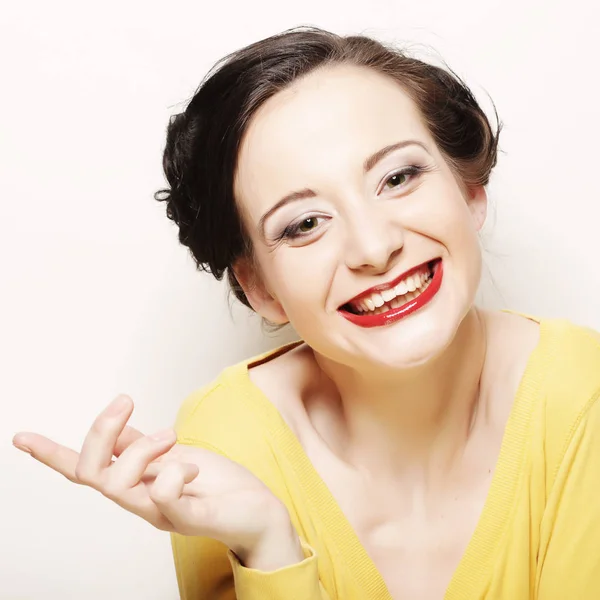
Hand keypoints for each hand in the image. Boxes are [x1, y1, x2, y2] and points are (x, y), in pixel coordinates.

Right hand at [13, 395, 302, 568]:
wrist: (259, 512)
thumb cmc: (217, 485)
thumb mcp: (176, 457)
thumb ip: (144, 450)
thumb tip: (117, 432)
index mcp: (136, 483)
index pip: (85, 471)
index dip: (52, 454)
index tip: (21, 436)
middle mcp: (141, 501)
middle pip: (91, 475)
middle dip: (100, 432)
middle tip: (127, 403)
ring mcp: (163, 513)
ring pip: (119, 486)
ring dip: (141, 448)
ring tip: (169, 437)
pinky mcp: (190, 519)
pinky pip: (163, 497)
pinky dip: (172, 471)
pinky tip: (190, 467)